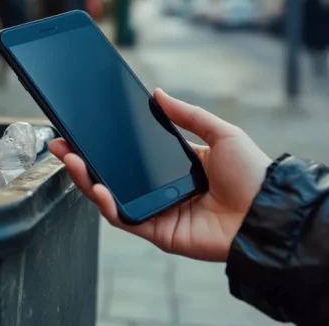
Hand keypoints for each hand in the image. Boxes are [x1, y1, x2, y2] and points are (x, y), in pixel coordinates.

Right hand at [48, 89, 272, 261]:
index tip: (83, 129)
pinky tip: (97, 187)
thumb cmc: (251, 173)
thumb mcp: (221, 132)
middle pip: (115, 176)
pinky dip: (107, 205)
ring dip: (87, 180)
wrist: (266, 210)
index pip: (132, 155)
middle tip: (62, 143)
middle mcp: (163, 190)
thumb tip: (157, 94)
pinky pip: (125, 219)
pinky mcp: (159, 233)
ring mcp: (159, 212)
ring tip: (72, 160)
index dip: (106, 144)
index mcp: (175, 166)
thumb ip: (188, 115)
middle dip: (84, 161)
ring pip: (112, 198)